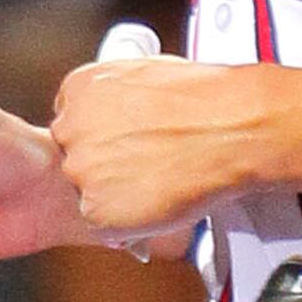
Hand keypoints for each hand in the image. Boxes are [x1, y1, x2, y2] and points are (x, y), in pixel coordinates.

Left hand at [49, 52, 275, 239]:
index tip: (127, 145)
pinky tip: (157, 202)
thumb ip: (118, 98)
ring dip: (118, 196)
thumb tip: (123, 117)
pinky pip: (105, 226)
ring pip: (90, 194)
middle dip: (107, 167)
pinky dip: (129, 223)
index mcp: (79, 88)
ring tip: (159, 183)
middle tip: (147, 167)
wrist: (230, 127)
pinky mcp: (96, 209)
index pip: (73, 123)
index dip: (103, 139)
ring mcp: (81, 170)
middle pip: (77, 159)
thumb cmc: (203, 99)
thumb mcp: (147, 75)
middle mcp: (71, 127)